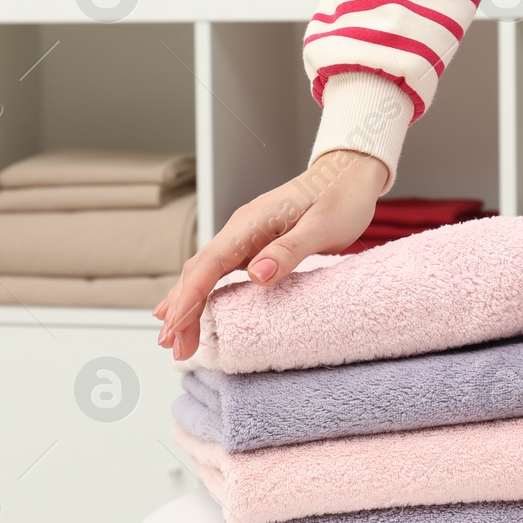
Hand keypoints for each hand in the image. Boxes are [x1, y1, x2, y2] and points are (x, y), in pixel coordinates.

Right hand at [154, 150, 387, 359]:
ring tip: (174, 339)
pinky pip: (218, 271)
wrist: (348, 174)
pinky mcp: (253, 243)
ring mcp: (243, 236)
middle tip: (174, 348)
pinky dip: (201, 293)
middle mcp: (239, 229)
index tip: (176, 327)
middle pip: (198, 271)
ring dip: (187, 304)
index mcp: (250, 223)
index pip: (209, 264)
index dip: (190, 297)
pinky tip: (191, 308)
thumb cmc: (340, 197)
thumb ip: (289, 250)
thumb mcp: (322, 225)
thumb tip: (255, 275)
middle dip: (181, 310)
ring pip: (203, 273)